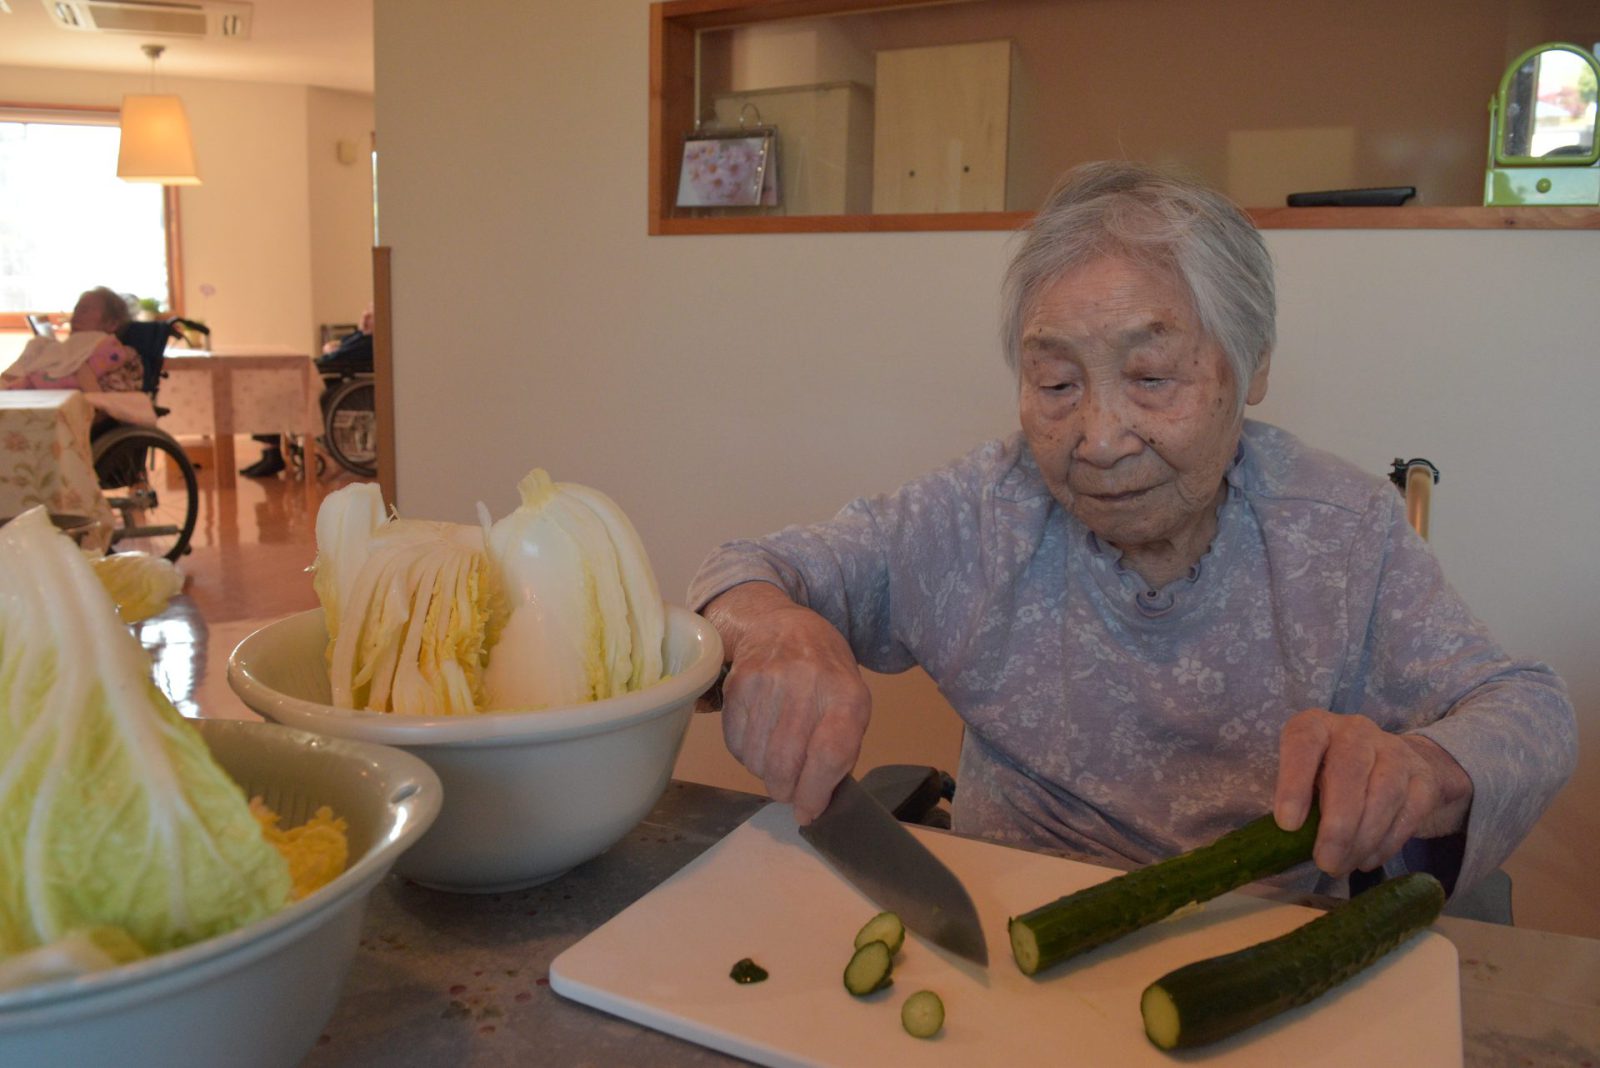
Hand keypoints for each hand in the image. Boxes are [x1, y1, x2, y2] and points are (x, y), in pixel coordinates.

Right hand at [703, 584, 870, 822]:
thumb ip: (840, 751)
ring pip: (757, 757)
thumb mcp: (850, 703)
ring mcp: (767, 681)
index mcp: (846, 693)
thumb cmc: (823, 673)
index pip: (829, 753)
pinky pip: (734, 743)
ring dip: (764, 774)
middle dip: (785, 790)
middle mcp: (806, 683)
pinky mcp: (737, 684)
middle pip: (786, 761)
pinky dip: (745, 755)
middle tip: (788, 792)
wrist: (779, 626)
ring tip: (775, 762)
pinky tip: (758, 742)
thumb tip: (813, 803)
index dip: (815, 792)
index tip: (808, 811)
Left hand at [1273, 709, 1472, 876]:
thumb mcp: (1304, 776)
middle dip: (1337, 825)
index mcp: (1316, 725)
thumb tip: (1288, 843)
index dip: (1294, 783)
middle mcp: (1356, 730)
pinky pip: (1409, 812)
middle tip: (1325, 862)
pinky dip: (1387, 843)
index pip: (1304, 743)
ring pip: (1384, 793)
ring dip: (1363, 838)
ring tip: (1343, 865)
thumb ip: (1298, 799)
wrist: (1391, 764)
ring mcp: (1394, 751)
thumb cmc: (1329, 774)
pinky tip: (1367, 860)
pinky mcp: (1423, 777)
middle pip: (1349, 771)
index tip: (1288, 824)